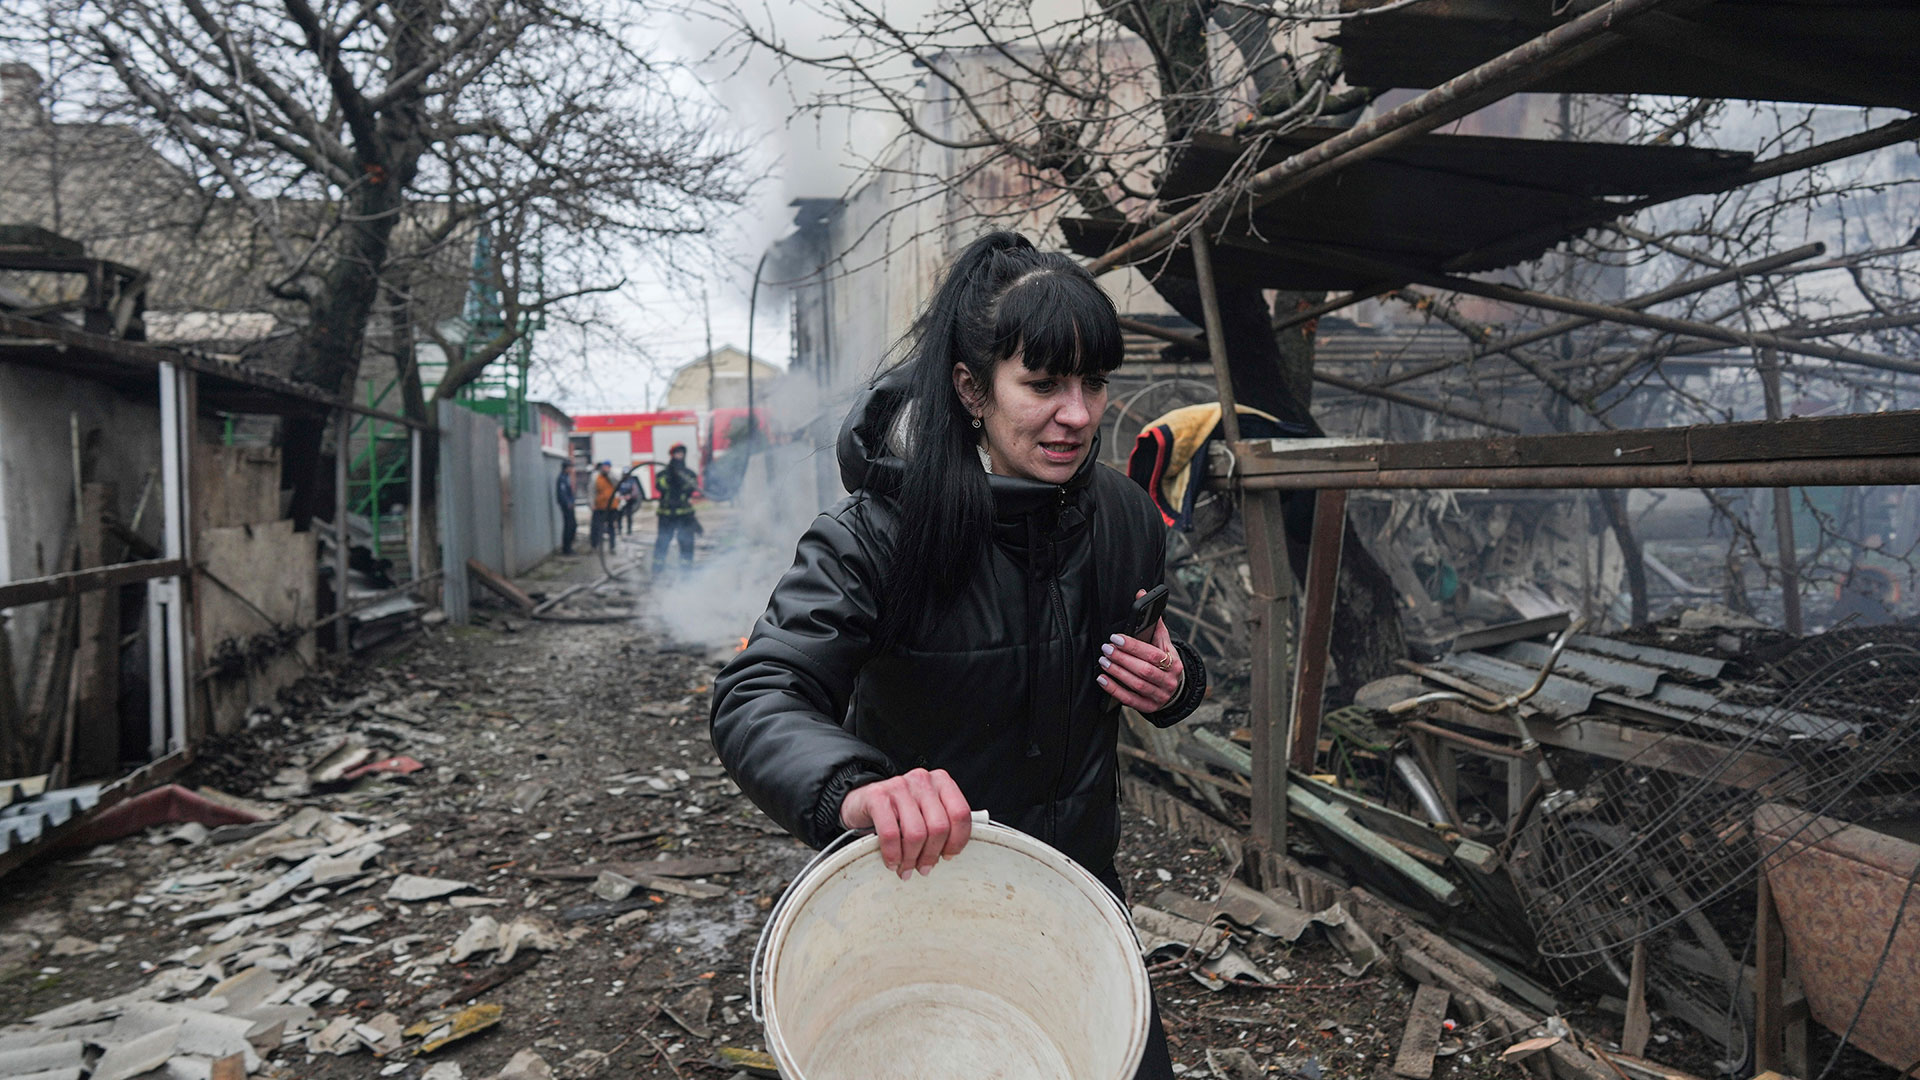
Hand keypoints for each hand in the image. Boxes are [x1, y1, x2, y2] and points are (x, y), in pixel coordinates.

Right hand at [839, 768, 972, 879]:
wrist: (860, 801)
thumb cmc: (899, 812)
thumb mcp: (925, 812)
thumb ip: (942, 824)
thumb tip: (951, 853)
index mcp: (941, 782)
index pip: (960, 814)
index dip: (957, 841)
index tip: (948, 856)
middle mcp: (922, 780)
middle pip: (939, 827)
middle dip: (931, 855)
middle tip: (923, 868)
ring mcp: (899, 785)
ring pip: (916, 833)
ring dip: (911, 859)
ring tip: (906, 869)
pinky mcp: (877, 796)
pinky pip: (891, 834)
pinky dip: (893, 855)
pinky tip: (892, 862)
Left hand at [1097, 589, 1183, 711]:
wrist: (1175, 688)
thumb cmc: (1165, 660)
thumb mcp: (1163, 642)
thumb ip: (1153, 620)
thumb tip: (1141, 593)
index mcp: (1174, 662)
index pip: (1152, 654)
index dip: (1133, 646)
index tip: (1116, 638)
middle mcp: (1169, 681)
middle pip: (1144, 670)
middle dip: (1122, 659)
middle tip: (1106, 649)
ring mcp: (1160, 696)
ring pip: (1137, 685)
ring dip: (1117, 673)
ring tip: (1103, 661)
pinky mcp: (1149, 707)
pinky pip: (1130, 700)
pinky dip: (1115, 690)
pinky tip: (1103, 679)